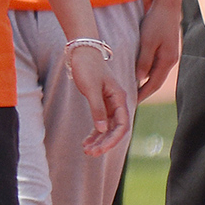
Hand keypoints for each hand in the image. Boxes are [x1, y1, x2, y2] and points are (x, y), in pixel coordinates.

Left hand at [63, 38, 132, 155]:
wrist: (82, 51)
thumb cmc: (87, 67)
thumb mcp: (91, 88)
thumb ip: (97, 109)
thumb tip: (102, 130)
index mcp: (119, 98)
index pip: (122, 125)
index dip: (113, 139)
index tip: (101, 149)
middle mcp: (117, 103)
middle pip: (115, 130)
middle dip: (105, 143)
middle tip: (90, 153)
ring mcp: (109, 104)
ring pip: (107, 128)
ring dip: (99, 140)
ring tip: (86, 151)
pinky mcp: (100, 104)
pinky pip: (100, 123)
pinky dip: (94, 133)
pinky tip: (86, 142)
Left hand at [135, 0, 182, 103]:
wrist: (167, 6)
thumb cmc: (156, 22)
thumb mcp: (147, 41)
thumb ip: (144, 61)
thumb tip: (139, 79)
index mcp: (167, 61)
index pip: (153, 84)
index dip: (143, 94)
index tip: (132, 103)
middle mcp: (170, 60)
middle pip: (155, 81)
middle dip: (144, 92)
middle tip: (131, 101)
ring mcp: (169, 55)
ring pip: (155, 74)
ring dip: (145, 83)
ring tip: (132, 90)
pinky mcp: (165, 50)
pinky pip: (155, 66)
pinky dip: (147, 73)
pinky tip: (138, 74)